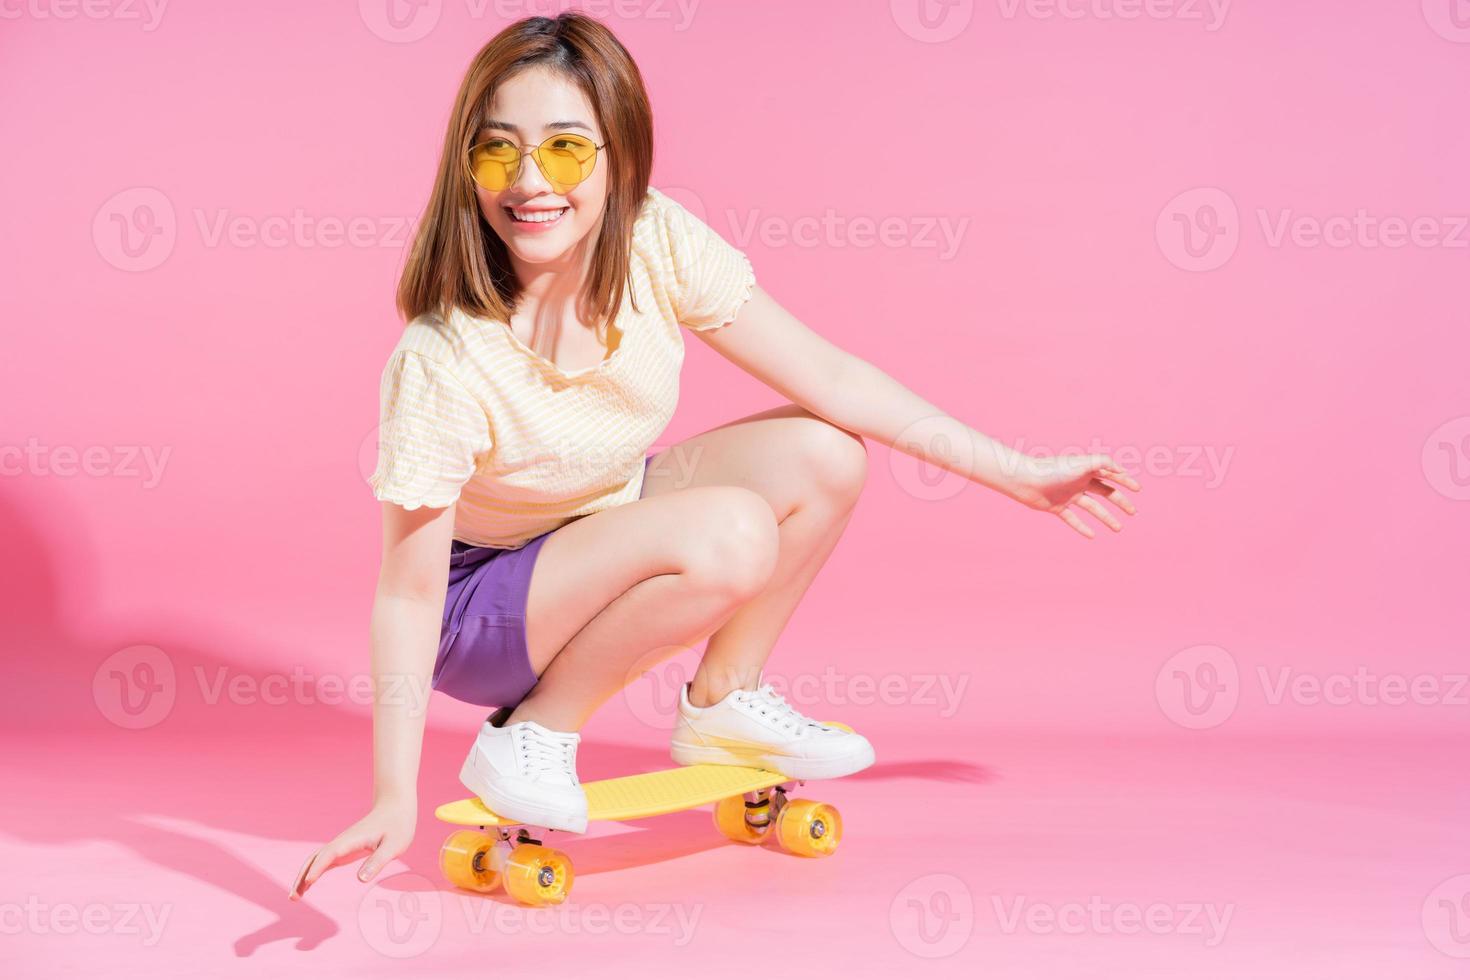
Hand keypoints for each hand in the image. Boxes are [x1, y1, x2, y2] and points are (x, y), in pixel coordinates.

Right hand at [289, 796, 416, 900]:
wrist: (394, 807)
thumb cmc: (397, 825)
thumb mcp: (394, 845)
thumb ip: (378, 861)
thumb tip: (360, 880)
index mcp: (352, 840)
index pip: (331, 854)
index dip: (319, 867)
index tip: (308, 882)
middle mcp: (342, 842)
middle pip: (315, 858)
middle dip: (302, 876)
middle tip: (293, 897)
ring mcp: (341, 846)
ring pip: (315, 860)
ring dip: (303, 876)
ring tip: (294, 897)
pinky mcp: (344, 850)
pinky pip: (323, 861)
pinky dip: (313, 873)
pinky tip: (307, 886)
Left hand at [1003, 453, 1140, 537]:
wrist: (1025, 480)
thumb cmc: (1052, 470)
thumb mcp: (1081, 464)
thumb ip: (1102, 463)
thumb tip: (1121, 470)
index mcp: (1086, 469)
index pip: (1111, 475)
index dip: (1125, 481)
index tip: (1138, 490)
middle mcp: (1079, 482)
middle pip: (1105, 492)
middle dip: (1120, 502)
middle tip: (1133, 513)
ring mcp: (1069, 495)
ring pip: (1092, 508)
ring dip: (1106, 518)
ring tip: (1119, 529)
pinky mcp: (1057, 507)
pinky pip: (1073, 519)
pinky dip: (1082, 527)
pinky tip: (1092, 536)